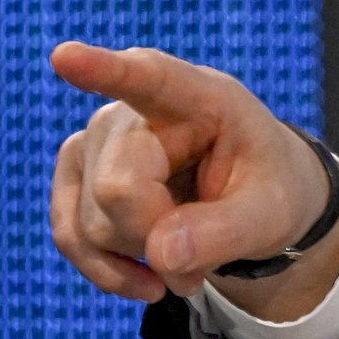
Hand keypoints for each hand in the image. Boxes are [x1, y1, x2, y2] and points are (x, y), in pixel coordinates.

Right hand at [48, 41, 338, 318]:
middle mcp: (135, 110)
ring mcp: (97, 141)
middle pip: (119, 189)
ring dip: (143, 257)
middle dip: (161, 236)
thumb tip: (161, 254)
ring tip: (190, 255)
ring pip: (92, 222)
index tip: (66, 58)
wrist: (256, 200)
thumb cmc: (269, 190)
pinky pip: (70, 236)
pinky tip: (149, 281)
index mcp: (201, 98)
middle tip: (210, 244)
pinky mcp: (77, 176)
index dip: (105, 70)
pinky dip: (108, 271)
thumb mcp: (273, 214)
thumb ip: (226, 232)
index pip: (150, 79)